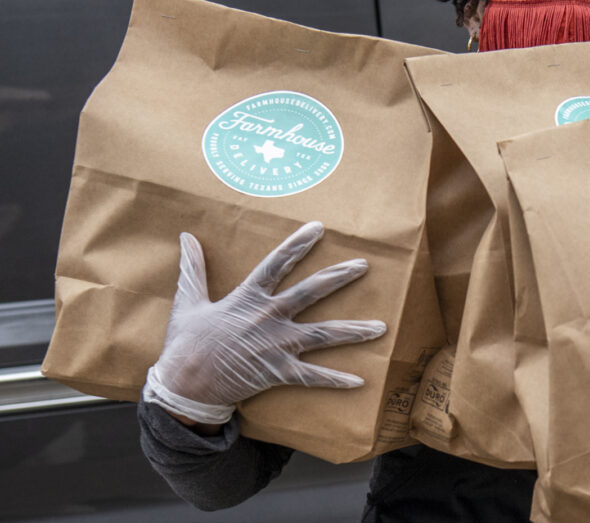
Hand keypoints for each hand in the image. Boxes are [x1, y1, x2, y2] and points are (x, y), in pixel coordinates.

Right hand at [142, 221, 386, 424]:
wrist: (183, 386)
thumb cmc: (185, 344)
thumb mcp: (188, 301)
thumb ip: (193, 268)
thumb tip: (185, 237)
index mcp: (248, 298)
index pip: (277, 263)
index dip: (298, 244)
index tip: (319, 228)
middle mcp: (269, 318)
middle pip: (311, 292)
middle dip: (339, 277)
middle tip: (363, 265)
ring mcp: (277, 345)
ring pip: (324, 335)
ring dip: (354, 330)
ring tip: (381, 327)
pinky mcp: (278, 372)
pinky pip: (313, 376)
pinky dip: (336, 380)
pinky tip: (360, 380)